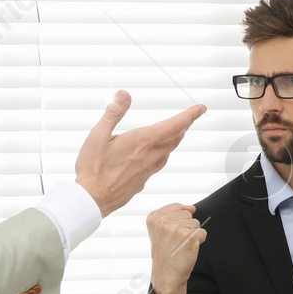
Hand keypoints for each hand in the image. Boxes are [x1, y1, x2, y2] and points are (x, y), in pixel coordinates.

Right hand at [74, 91, 205, 217]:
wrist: (92, 198)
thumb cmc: (93, 169)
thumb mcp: (98, 135)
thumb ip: (114, 113)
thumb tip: (124, 95)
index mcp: (142, 141)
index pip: (174, 125)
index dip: (190, 116)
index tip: (200, 108)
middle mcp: (149, 156)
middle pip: (175, 139)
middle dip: (184, 126)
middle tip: (188, 119)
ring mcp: (148, 170)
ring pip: (168, 152)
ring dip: (174, 140)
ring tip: (175, 133)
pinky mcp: (142, 181)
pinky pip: (158, 164)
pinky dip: (162, 154)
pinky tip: (155, 155)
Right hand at [147, 203, 204, 293]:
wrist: (166, 275)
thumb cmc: (165, 253)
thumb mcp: (160, 230)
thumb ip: (173, 214)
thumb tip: (192, 207)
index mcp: (153, 217)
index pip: (177, 207)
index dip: (178, 221)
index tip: (170, 235)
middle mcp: (163, 221)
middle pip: (188, 214)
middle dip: (186, 227)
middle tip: (175, 242)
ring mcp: (176, 228)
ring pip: (196, 223)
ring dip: (192, 235)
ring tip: (181, 246)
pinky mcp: (189, 237)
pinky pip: (202, 233)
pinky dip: (198, 242)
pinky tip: (188, 250)